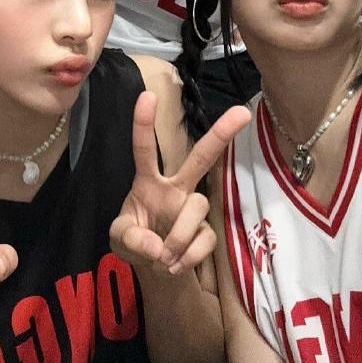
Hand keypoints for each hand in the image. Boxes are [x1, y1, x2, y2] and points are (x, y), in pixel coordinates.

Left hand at [110, 92, 249, 275]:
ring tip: (163, 257)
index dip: (144, 124)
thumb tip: (158, 247)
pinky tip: (174, 264)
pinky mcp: (206, 232)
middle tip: (242, 111)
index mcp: (147, 181)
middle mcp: (175, 188)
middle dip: (220, 134)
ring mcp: (192, 208)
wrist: (153, 268)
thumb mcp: (119, 239)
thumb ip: (131, 239)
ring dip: (179, 235)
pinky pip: (205, 238)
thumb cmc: (134, 239)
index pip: (144, 149)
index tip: (146, 95)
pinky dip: (187, 256)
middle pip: (201, 157)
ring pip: (198, 206)